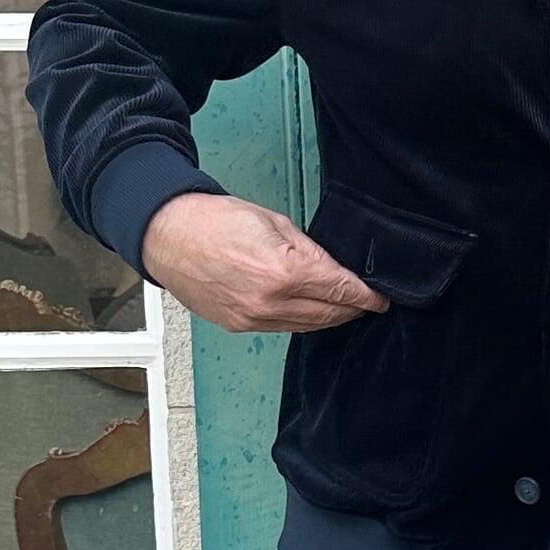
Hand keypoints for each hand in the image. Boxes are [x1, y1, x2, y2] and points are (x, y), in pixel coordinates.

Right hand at [141, 191, 391, 333]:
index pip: (340, 290)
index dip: (365, 296)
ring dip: (329, 318)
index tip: (381, 299)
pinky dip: (300, 321)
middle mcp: (270, 303)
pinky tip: (309, 311)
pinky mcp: (238, 326)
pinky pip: (281, 329)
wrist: (168, 236)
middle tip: (367, 302)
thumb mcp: (274, 222)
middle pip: (328, 314)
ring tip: (344, 308)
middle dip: (352, 309)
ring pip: (306, 326)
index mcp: (284, 272)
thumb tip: (331, 269)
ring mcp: (252, 319)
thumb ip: (308, 250)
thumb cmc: (214, 220)